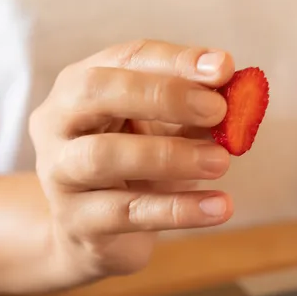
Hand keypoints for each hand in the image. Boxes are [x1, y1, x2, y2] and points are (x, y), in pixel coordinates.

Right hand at [28, 39, 236, 284]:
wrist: (93, 237)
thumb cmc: (134, 171)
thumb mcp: (163, 133)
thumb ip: (195, 113)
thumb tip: (239, 95)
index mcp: (80, 86)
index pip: (125, 57)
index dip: (175, 60)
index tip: (224, 68)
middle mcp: (57, 122)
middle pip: (97, 92)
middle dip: (163, 95)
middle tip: (218, 110)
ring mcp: (58, 173)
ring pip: (104, 156)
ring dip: (171, 156)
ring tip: (221, 162)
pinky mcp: (75, 223)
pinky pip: (128, 213)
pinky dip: (179, 210)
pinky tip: (219, 206)